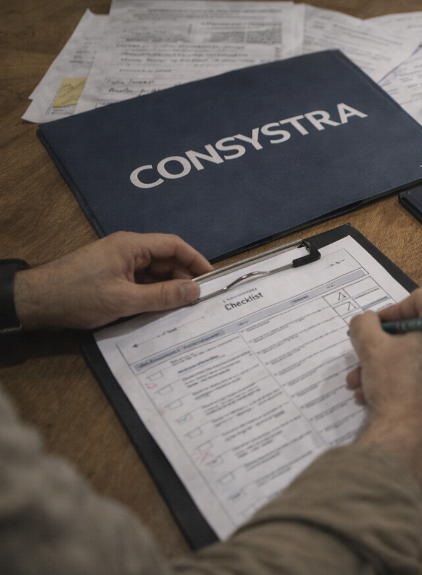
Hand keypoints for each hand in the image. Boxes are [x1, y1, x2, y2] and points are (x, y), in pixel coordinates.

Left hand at [14, 232, 211, 329]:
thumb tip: (194, 291)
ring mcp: (119, 263)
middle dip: (184, 278)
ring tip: (183, 308)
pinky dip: (153, 294)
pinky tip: (160, 310)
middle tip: (200, 300)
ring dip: (168, 289)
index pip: (174, 246)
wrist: (36, 303)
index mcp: (132, 246)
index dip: (196, 260)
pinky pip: (141, 283)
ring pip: (155, 273)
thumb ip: (163, 296)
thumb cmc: (77, 296)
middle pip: (166, 260)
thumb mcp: (124, 300)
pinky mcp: (112, 277)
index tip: (212, 278)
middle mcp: (128, 250)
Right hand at [347, 287, 421, 495]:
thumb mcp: (370, 347)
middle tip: (366, 351)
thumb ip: (365, 323)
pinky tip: (374, 395)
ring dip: (388, 364)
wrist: (410, 444)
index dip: (395, 307)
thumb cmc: (396, 389)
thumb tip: (367, 322)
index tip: (375, 326)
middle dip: (387, 342)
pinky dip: (405, 379)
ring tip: (360, 381)